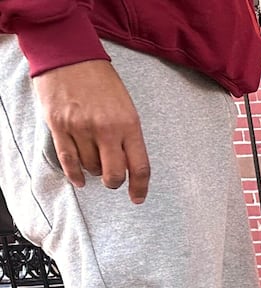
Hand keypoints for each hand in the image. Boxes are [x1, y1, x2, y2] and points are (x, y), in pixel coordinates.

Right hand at [34, 60, 150, 202]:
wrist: (69, 55)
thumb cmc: (102, 81)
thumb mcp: (126, 107)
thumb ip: (128, 135)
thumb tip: (128, 163)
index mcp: (128, 124)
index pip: (139, 166)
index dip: (140, 187)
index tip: (138, 198)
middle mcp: (105, 129)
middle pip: (114, 174)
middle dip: (114, 182)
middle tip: (112, 180)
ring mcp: (80, 128)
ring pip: (90, 167)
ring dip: (94, 171)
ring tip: (94, 161)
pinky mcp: (58, 125)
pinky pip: (68, 159)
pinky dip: (74, 174)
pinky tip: (79, 181)